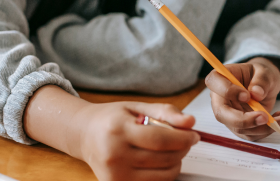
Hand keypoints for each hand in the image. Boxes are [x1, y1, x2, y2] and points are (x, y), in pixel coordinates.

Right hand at [72, 102, 199, 180]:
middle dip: (183, 149)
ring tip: (172, 150)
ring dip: (176, 163)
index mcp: (118, 130)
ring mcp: (115, 174)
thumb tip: (190, 122)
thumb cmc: (113, 119)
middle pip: (164, 158)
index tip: (194, 135)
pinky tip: (160, 161)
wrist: (85, 135)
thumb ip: (165, 112)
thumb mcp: (137, 107)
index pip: (160, 139)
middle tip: (185, 140)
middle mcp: (114, 154)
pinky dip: (164, 174)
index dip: (183, 138)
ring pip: (162, 175)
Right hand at [205, 57, 279, 140]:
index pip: (214, 83)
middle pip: (222, 114)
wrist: (265, 85)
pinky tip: (279, 120)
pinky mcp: (240, 127)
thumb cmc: (260, 75)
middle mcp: (220, 99)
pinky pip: (250, 135)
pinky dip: (267, 131)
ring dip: (262, 128)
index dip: (228, 91)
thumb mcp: (264, 71)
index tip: (247, 95)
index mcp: (221, 78)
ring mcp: (229, 115)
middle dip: (244, 120)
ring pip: (239, 128)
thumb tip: (256, 93)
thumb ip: (261, 80)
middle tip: (265, 117)